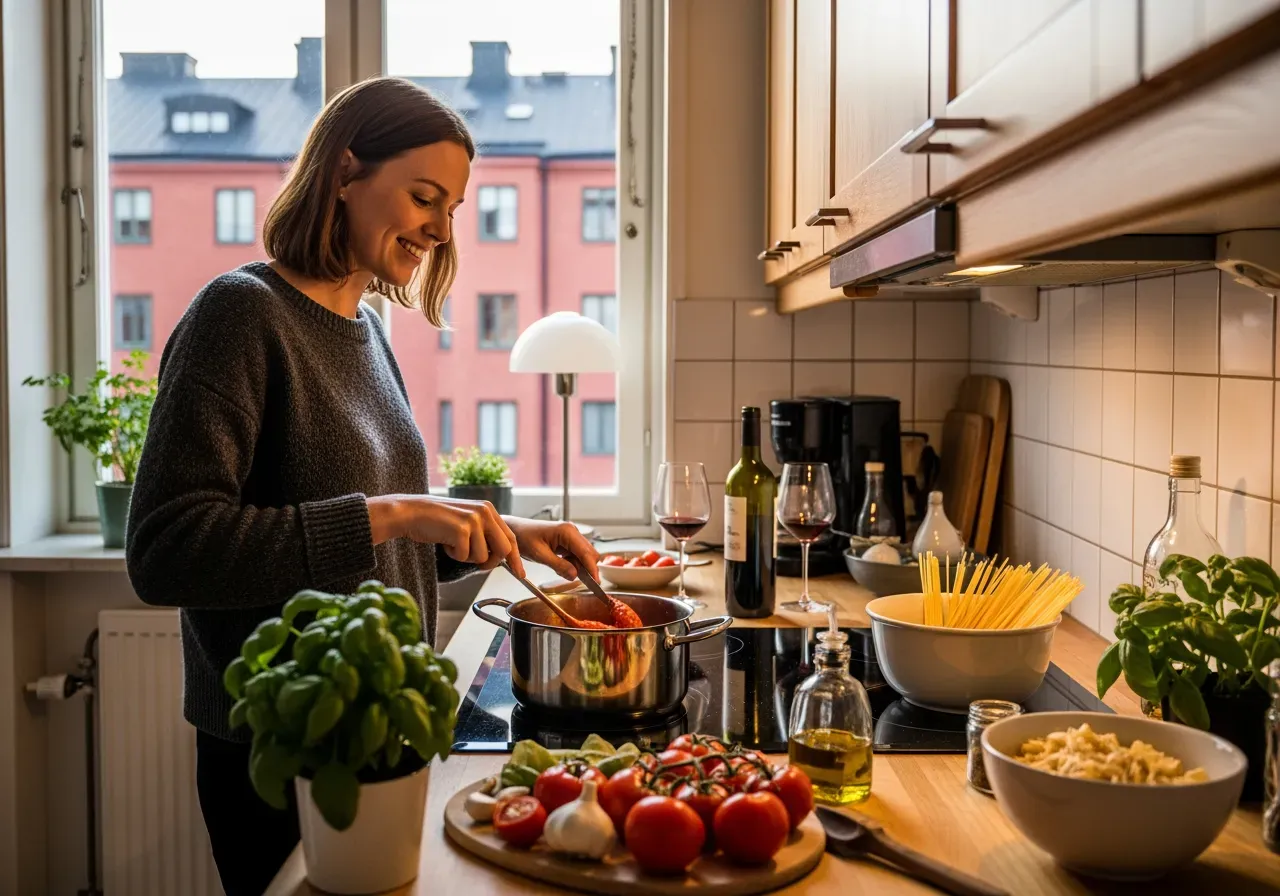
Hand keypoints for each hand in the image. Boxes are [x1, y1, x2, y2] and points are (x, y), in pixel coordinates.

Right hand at [368, 495, 524, 576]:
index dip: (515, 557)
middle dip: (490, 562)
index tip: (520, 573)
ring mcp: (474, 520)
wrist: (411, 512)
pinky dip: (453, 555)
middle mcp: (485, 512)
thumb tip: (499, 557)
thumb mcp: (466, 521)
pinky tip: (444, 542)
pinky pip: (464, 556)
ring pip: (482, 556)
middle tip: (476, 563)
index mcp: (488, 509)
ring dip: (466, 557)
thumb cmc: (437, 521)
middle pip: (503, 549)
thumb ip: (484, 534)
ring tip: (452, 543)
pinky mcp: (461, 530)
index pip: (510, 537)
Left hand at [505, 517, 599, 581]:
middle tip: (573, 579)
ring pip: (584, 556)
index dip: (592, 569)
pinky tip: (560, 566)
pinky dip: (572, 564)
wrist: (515, 530)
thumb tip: (574, 575)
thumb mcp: (540, 555)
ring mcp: (571, 536)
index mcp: (567, 531)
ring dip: (577, 567)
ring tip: (559, 570)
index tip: (596, 583)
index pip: (586, 553)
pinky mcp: (568, 541)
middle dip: (585, 568)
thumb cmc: (524, 537)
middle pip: (589, 554)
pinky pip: (576, 555)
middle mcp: (572, 532)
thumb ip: (559, 566)